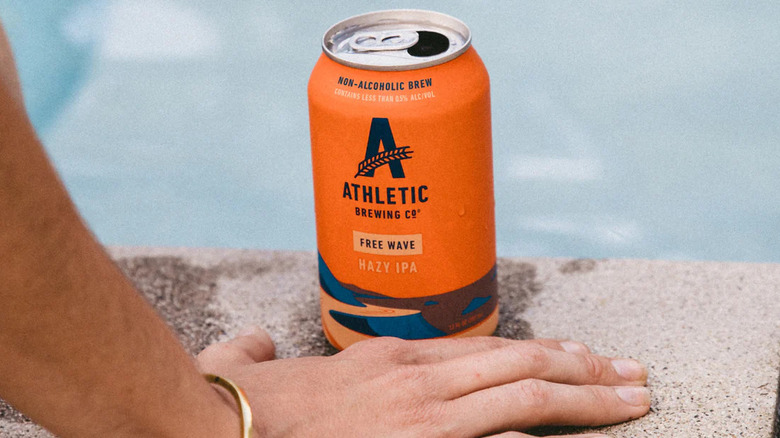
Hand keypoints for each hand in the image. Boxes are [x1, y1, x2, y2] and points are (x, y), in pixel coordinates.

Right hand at [196, 327, 648, 437]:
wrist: (219, 427)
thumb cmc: (232, 404)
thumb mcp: (247, 366)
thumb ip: (257, 351)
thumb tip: (254, 346)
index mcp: (385, 360)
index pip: (482, 348)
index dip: (536, 352)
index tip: (574, 356)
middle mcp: (413, 379)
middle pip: (518, 363)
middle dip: (584, 369)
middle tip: (632, 373)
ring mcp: (421, 414)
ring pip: (524, 393)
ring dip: (585, 397)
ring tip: (632, 398)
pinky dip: (538, 435)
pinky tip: (574, 437)